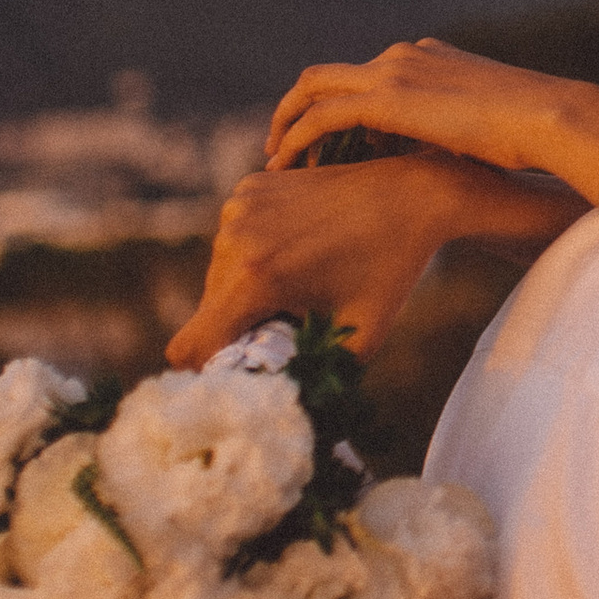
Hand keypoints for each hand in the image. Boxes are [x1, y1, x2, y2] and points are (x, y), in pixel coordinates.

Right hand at [168, 156, 530, 366]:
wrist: (410, 194)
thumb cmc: (389, 269)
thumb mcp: (356, 338)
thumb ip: (311, 376)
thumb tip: (279, 411)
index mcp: (256, 279)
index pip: (188, 347)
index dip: (205, 369)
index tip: (236, 372)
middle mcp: (236, 239)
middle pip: (211, 310)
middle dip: (242, 324)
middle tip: (293, 315)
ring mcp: (239, 207)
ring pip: (220, 274)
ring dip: (250, 287)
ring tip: (302, 275)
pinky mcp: (249, 188)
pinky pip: (235, 239)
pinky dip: (257, 251)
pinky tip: (299, 243)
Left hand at [267, 38, 598, 193]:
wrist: (549, 119)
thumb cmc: (532, 138)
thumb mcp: (483, 135)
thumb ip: (451, 141)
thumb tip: (444, 172)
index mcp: (431, 57)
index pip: (370, 78)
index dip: (345, 112)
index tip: (334, 148)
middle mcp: (406, 55)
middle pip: (330, 75)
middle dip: (299, 109)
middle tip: (282, 146)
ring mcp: (395, 71)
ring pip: (315, 88)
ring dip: (288, 123)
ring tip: (276, 161)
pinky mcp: (387, 97)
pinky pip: (323, 115)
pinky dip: (298, 138)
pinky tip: (287, 166)